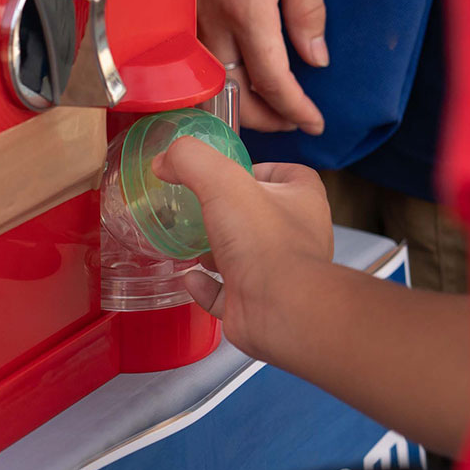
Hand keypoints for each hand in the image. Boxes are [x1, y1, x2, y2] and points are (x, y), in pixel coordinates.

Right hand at [154, 137, 333, 358]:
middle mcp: (297, 235)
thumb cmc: (265, 241)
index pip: (287, 174)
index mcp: (303, 200)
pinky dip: (207, 287)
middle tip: (200, 208)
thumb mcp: (223, 181)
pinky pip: (230, 294)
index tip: (226, 173)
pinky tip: (190, 278)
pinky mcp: (259, 304)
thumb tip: (166, 159)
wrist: (279, 309)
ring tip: (190, 243)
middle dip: (231, 213)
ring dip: (217, 251)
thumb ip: (192, 160)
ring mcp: (279, 272)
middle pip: (262, 215)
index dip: (257, 169)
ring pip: (247, 256)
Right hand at [196, 0, 327, 134]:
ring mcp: (194, 14)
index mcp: (248, 12)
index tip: (315, 123)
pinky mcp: (185, 3)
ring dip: (240, 101)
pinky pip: (199, 58)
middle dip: (265, 117)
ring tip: (269, 104)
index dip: (296, 108)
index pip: (273, 80)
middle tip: (294, 121)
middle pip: (234, 92)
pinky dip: (220, 78)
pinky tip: (238, 72)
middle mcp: (214, 22)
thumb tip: (315, 58)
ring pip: (211, 79)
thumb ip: (308, 10)